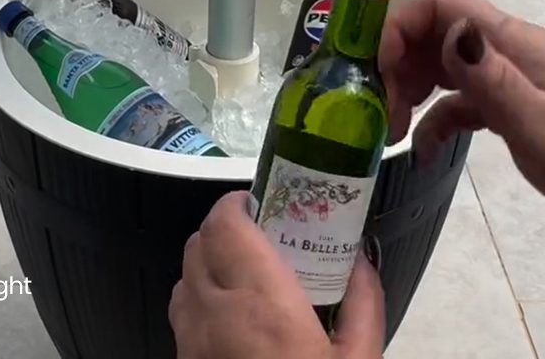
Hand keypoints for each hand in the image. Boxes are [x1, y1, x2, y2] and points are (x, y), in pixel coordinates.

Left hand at [169, 192, 384, 358]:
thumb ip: (364, 301)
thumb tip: (359, 256)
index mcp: (262, 302)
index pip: (225, 225)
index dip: (235, 203)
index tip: (260, 202)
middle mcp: (215, 312)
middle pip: (198, 242)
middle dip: (223, 227)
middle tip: (258, 233)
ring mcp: (191, 341)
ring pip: (183, 274)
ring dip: (206, 260)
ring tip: (241, 270)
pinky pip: (180, 310)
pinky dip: (196, 294)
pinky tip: (228, 313)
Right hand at [379, 0, 544, 215]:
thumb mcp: (543, 127)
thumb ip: (494, 79)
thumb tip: (451, 31)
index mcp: (511, 43)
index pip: (440, 4)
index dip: (400, 26)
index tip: (381, 72)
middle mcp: (504, 50)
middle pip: (433, 32)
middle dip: (397, 63)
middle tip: (383, 111)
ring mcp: (506, 76)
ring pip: (440, 63)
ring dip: (409, 89)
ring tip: (393, 129)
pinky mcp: (508, 103)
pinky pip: (459, 98)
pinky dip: (435, 119)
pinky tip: (424, 151)